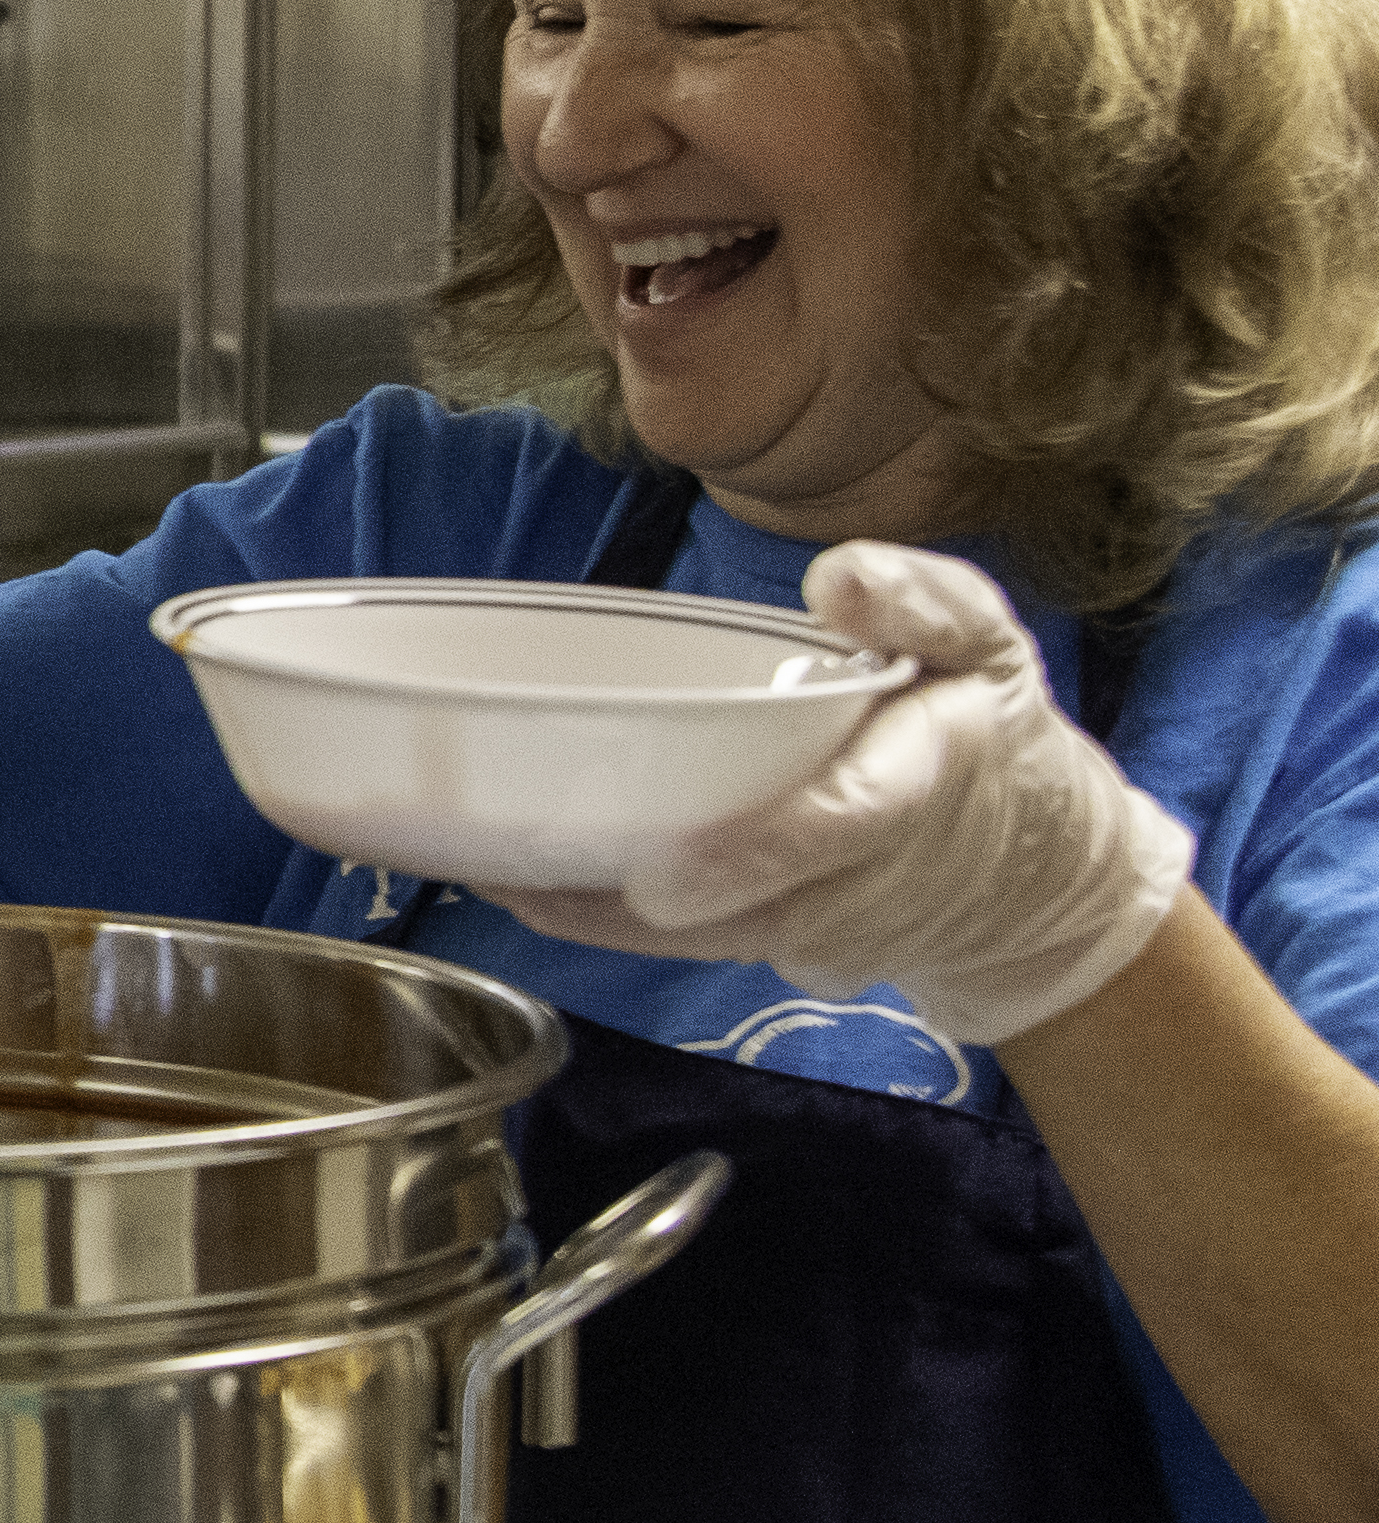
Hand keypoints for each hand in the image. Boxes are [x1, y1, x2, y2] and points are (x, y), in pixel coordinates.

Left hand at [489, 542, 1193, 1044]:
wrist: (1031, 872)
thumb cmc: (984, 729)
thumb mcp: (984, 644)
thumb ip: (922, 604)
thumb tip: (839, 577)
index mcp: (923, 780)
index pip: (848, 821)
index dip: (758, 851)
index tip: (667, 877)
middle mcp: (868, 873)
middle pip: (751, 900)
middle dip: (640, 899)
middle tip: (533, 879)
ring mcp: (821, 924)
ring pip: (703, 935)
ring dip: (597, 911)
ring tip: (490, 869)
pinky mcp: (778, 944)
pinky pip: (686, 945)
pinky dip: (601, 922)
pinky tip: (516, 886)